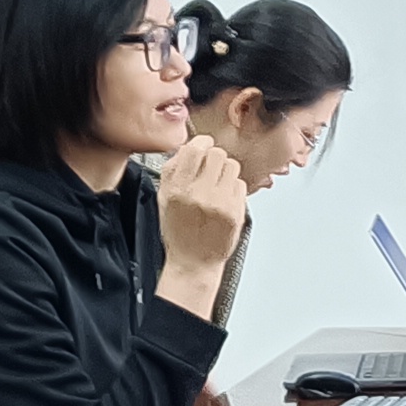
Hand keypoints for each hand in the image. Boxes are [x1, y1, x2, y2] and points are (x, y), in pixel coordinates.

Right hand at [152, 132, 249, 315]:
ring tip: (217, 188)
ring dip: (226, 173)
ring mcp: (219, 204)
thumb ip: (173, 169)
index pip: (194, 149)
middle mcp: (198, 195)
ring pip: (232, 167)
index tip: (204, 146)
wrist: (194, 262)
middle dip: (215, 159)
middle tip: (210, 172)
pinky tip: (224, 201)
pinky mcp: (236, 212)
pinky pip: (241, 185)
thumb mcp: (164, 198)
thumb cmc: (179, 231)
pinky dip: (234, 189)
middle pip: (217, 154)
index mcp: (177, 189)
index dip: (202, 143)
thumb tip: (190, 145)